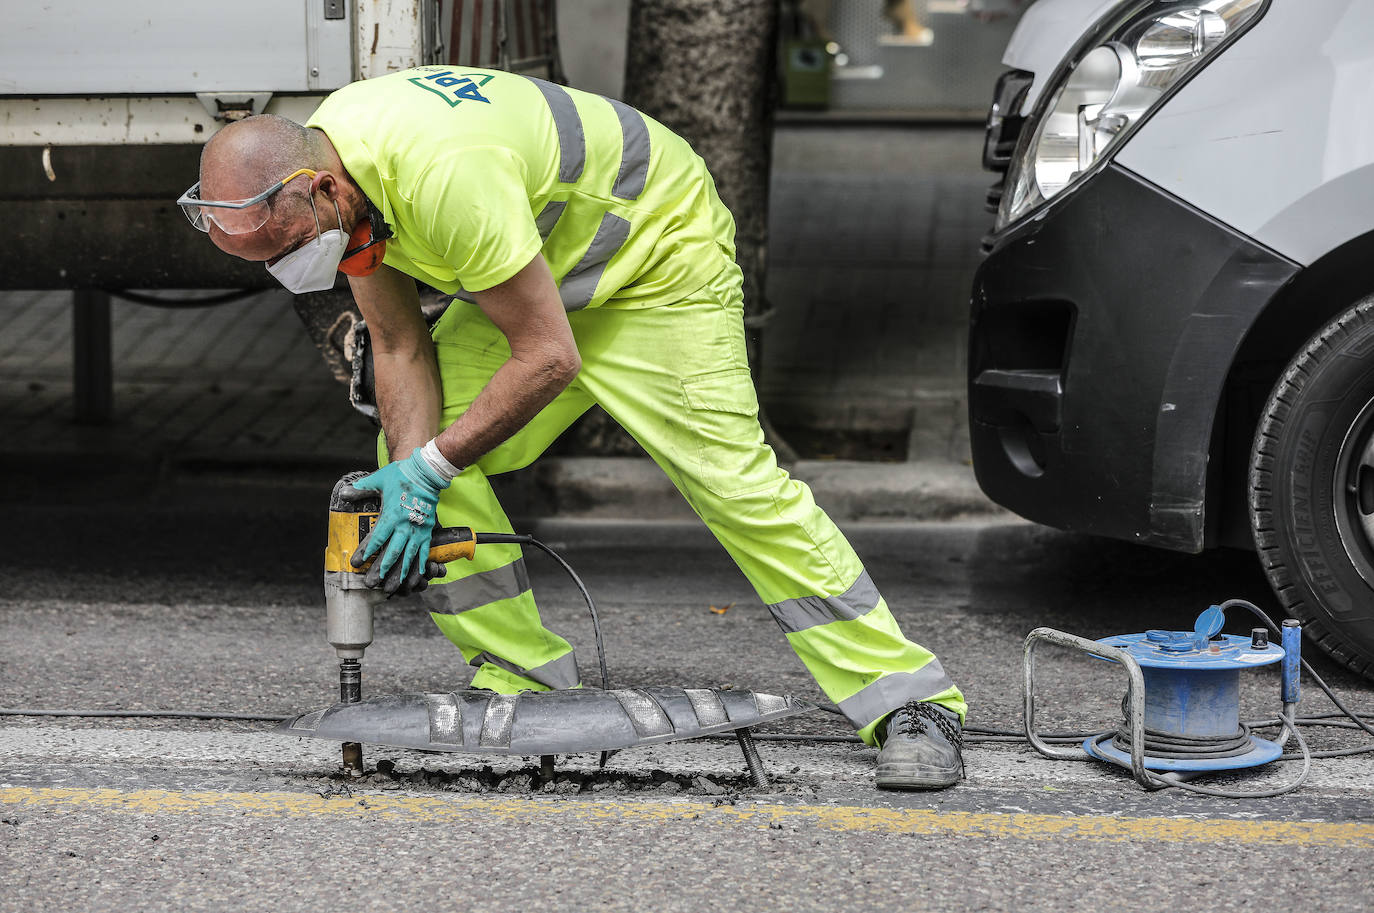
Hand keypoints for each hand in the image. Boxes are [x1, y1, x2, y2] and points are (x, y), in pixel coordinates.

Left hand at [348, 448, 450, 592]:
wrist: (427, 473)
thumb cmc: (402, 475)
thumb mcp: (379, 479)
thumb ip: (361, 488)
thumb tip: (343, 494)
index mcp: (392, 514)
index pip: (377, 538)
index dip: (366, 551)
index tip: (357, 563)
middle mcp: (405, 526)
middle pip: (393, 552)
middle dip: (382, 569)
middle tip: (373, 583)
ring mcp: (418, 530)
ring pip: (409, 556)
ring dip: (400, 573)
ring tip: (393, 587)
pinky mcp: (428, 531)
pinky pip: (424, 552)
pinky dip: (420, 566)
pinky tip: (416, 577)